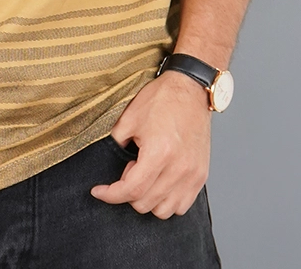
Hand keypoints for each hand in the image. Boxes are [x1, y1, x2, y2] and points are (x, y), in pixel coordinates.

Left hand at [90, 69, 211, 217]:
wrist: (191, 89)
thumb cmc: (163, 98)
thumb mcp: (130, 117)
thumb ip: (116, 142)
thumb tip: (109, 159)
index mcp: (159, 153)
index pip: (131, 190)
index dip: (110, 195)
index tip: (99, 191)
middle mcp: (178, 168)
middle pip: (145, 203)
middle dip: (128, 192)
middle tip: (129, 167)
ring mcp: (192, 174)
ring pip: (163, 210)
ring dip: (148, 199)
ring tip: (146, 173)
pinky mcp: (201, 175)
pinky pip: (182, 205)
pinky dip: (167, 201)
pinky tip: (160, 181)